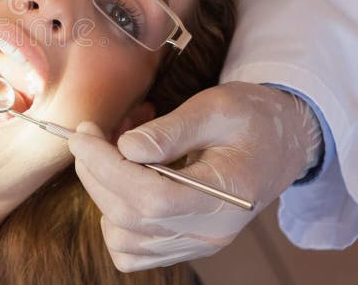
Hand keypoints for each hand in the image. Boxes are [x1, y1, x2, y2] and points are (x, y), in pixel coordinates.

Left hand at [68, 82, 321, 271]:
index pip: (152, 197)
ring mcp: (197, 244)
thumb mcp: (215, 108)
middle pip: (131, 217)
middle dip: (95, 171)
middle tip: (88, 134)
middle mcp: (211, 232)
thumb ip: (171, 130)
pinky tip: (120, 182)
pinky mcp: (182, 246)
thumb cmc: (248, 119)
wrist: (277, 144)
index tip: (82, 134)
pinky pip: (130, 251)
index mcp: (227, 196)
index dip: (106, 166)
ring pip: (122, 237)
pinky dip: (111, 219)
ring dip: (100, 191)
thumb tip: (125, 148)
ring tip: (111, 152)